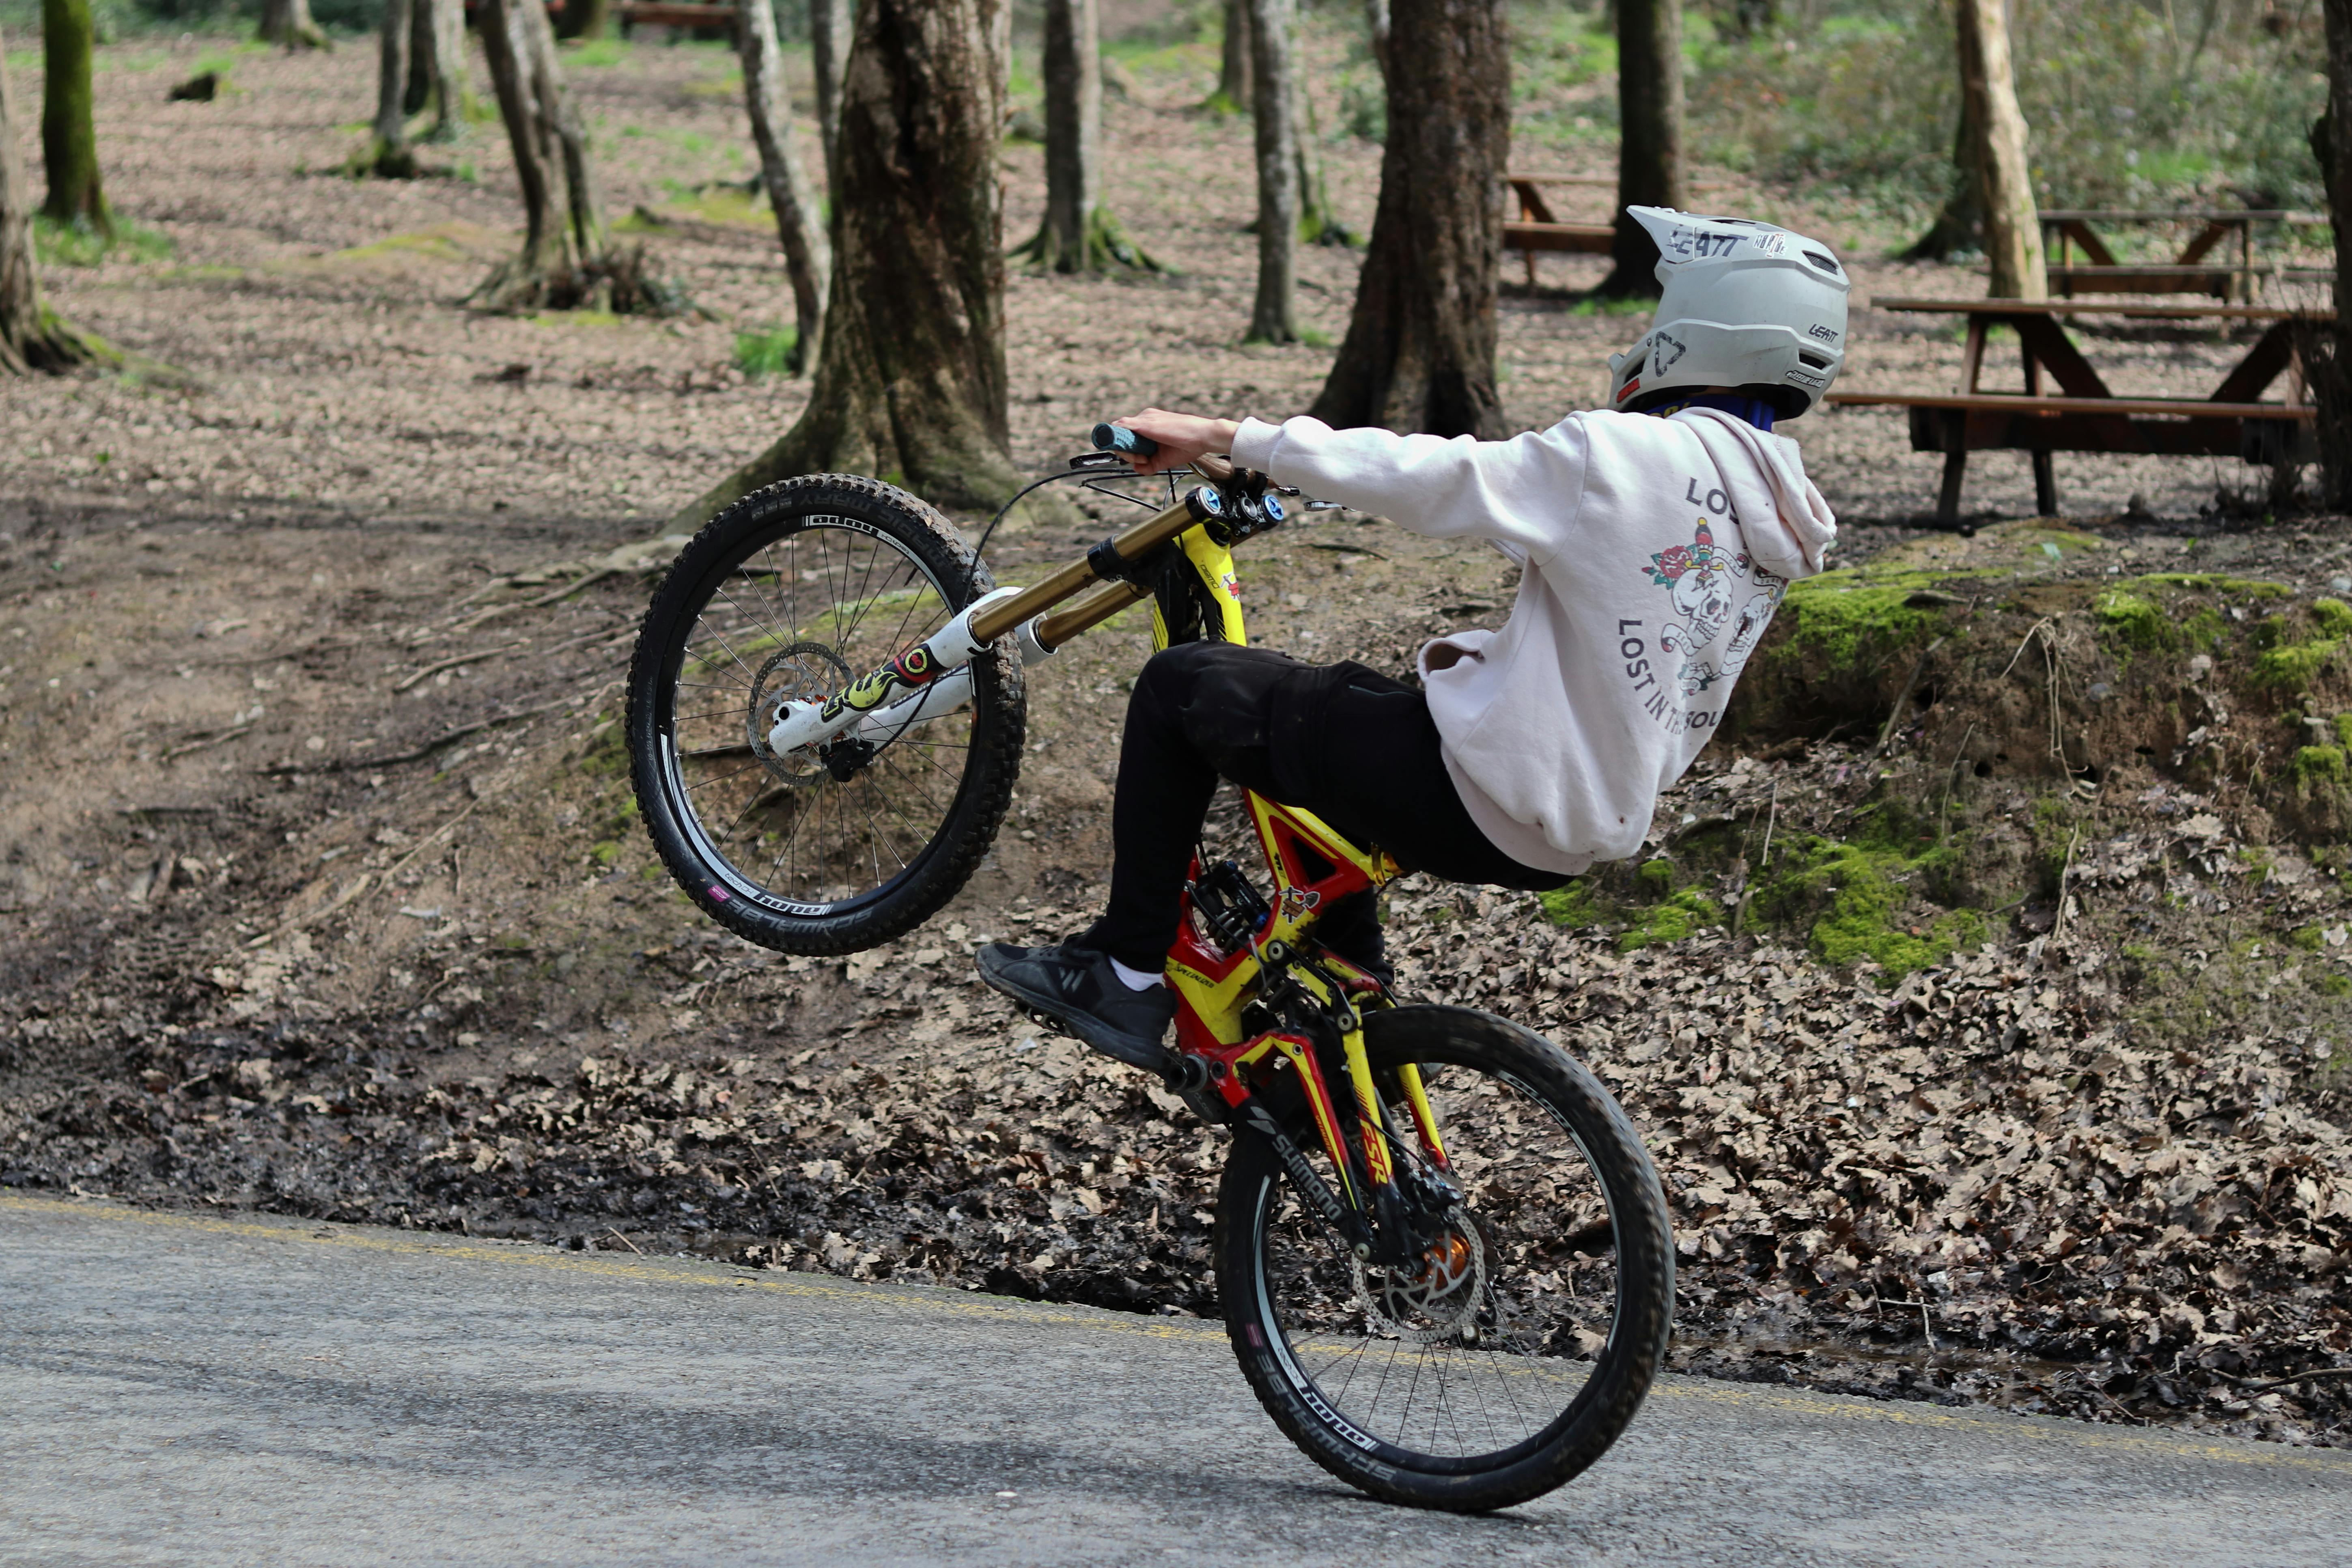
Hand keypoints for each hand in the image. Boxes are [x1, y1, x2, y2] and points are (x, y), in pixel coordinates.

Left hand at [1111, 408, 1242, 474]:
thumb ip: (1149, 465)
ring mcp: (1144, 418)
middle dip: (1126, 450)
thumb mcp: (1164, 459)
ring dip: (1125, 448)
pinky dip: (1123, 443)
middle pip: (1121, 432)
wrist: (1203, 436)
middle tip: (1141, 460)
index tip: (1141, 459)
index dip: (1129, 449)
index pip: (1128, 433)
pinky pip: (1121, 429)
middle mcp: (1146, 417)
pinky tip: (1135, 454)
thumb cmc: (1189, 445)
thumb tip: (1135, 467)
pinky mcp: (1144, 422)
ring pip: (1119, 431)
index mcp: (1150, 423)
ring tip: (1142, 458)